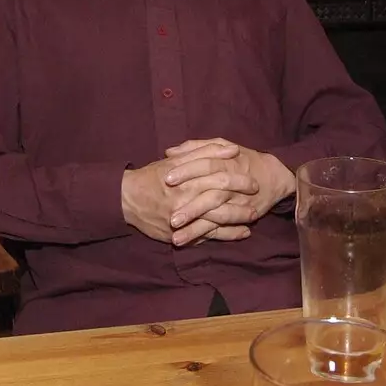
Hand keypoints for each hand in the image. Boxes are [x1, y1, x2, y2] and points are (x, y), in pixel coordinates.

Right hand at [121, 140, 248, 243]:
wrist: (127, 200)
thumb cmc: (153, 176)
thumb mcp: (176, 160)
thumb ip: (204, 151)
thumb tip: (231, 148)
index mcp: (187, 179)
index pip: (219, 178)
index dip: (238, 180)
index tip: (253, 181)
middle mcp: (187, 200)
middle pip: (221, 201)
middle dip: (241, 201)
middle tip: (257, 198)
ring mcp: (184, 220)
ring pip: (217, 221)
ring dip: (238, 219)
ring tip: (254, 217)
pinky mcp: (181, 234)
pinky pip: (208, 236)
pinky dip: (227, 235)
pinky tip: (241, 233)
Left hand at [163, 138, 294, 245]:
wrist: (272, 175)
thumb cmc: (241, 159)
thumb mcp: (221, 145)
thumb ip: (195, 147)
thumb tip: (169, 152)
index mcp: (225, 163)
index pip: (205, 165)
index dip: (186, 171)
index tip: (167, 179)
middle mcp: (231, 185)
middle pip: (210, 196)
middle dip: (191, 208)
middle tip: (170, 218)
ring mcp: (236, 204)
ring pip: (216, 217)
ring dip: (196, 228)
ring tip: (176, 237)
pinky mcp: (238, 218)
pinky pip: (223, 230)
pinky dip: (209, 236)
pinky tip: (190, 243)